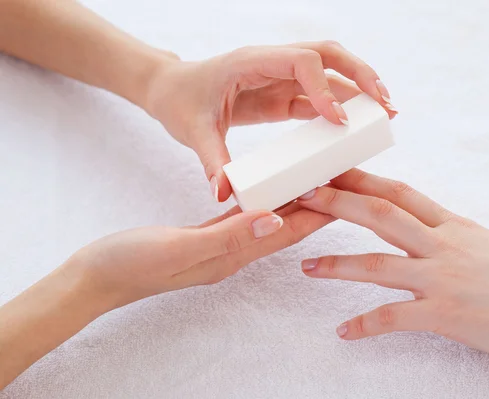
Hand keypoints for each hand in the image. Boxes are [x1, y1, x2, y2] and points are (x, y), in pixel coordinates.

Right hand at [64, 203, 333, 310]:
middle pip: (288, 226)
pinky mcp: (207, 238)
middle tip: (345, 178)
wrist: (96, 279)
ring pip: (270, 221)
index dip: (320, 210)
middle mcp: (234, 253)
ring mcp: (221, 247)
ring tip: (318, 179)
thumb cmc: (130, 264)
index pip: (288, 231)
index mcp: (232, 255)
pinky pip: (246, 218)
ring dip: (296, 203)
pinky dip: (265, 203)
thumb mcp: (178, 247)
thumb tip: (276, 220)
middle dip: (318, 205)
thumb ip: (228, 236)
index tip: (348, 187)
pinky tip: (272, 191)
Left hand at [142, 41, 397, 201]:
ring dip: (359, 89)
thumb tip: (224, 194)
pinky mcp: (283, 94)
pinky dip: (341, 106)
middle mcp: (272, 63)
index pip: (300, 62)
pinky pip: (318, 95)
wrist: (172, 89)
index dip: (323, 88)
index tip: (339, 120)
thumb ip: (211, 160)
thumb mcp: (193, 130)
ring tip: (385, 112)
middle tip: (385, 103)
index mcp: (251, 62)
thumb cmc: (181, 101)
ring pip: (330, 72)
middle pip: (327, 54)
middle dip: (360, 75)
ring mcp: (280, 77)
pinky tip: (357, 125)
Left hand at [297, 169, 488, 368]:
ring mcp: (443, 279)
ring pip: (378, 266)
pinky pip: (395, 318)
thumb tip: (411, 221)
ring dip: (337, 265)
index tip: (330, 171)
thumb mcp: (477, 239)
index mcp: (450, 224)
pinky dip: (365, 325)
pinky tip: (344, 331)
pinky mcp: (446, 315)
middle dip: (338, 203)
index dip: (361, 179)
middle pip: (381, 215)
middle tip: (303, 197)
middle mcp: (443, 245)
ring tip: (306, 266)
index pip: (398, 192)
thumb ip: (441, 229)